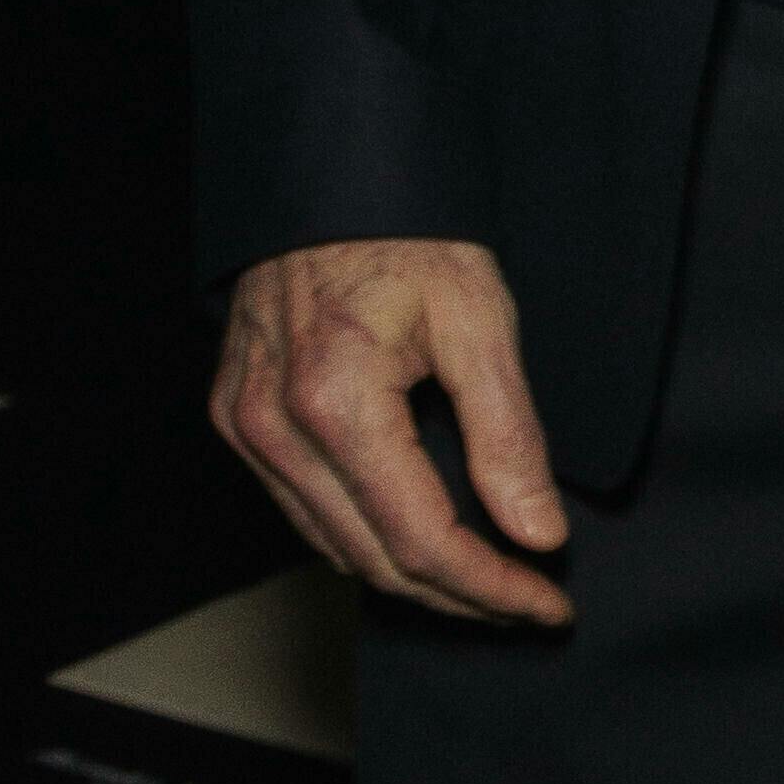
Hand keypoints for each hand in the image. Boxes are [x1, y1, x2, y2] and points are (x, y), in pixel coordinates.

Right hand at [208, 236, 571, 622]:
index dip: (492, 587)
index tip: (548, 605)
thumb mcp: (480, 319)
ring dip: (412, 577)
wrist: (328, 177)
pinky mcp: (235, 419)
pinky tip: (417, 535)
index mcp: (337, 402)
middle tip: (528, 603)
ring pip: (334, 547)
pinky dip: (363, 537)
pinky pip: (302, 511)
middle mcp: (275, 427)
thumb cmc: (407, 234)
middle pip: (375, 561)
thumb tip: (537, 534)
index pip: (423, 541)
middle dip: (460, 595)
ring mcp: (246, 427)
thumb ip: (509, 436)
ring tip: (486, 581)